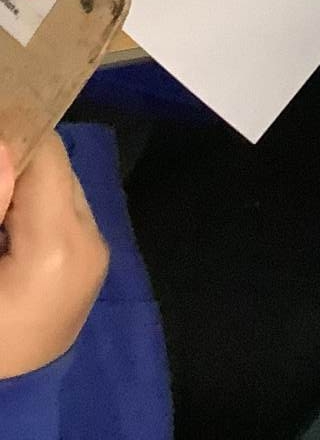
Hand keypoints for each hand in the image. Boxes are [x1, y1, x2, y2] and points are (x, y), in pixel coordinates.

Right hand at [0, 133, 109, 380]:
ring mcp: (98, 251)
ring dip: (25, 185)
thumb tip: (5, 146)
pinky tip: (9, 231)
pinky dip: (35, 208)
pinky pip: (65, 212)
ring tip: (1, 219)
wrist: (12, 394)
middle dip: (15, 163)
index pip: (46, 155)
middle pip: (56, 167)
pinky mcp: (94, 261)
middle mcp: (91, 239)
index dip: (12, 137)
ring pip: (61, 186)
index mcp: (57, 244)